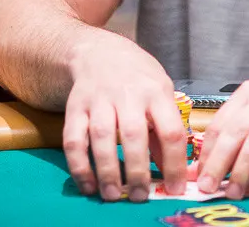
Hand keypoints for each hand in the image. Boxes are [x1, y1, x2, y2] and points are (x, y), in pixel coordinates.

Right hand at [61, 34, 187, 202]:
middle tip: (140, 196)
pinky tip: (88, 184)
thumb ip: (164, 129)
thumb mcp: (161, 93)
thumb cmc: (137, 77)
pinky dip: (79, 165)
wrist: (99, 51)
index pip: (169, 130)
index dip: (174, 163)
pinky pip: (73, 140)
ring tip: (113, 194)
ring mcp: (99, 100)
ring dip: (107, 170)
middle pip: (133, 134)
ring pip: (101, 137)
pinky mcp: (75, 108)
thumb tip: (171, 170)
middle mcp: (127, 94)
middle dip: (137, 170)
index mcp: (156, 92)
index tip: (176, 188)